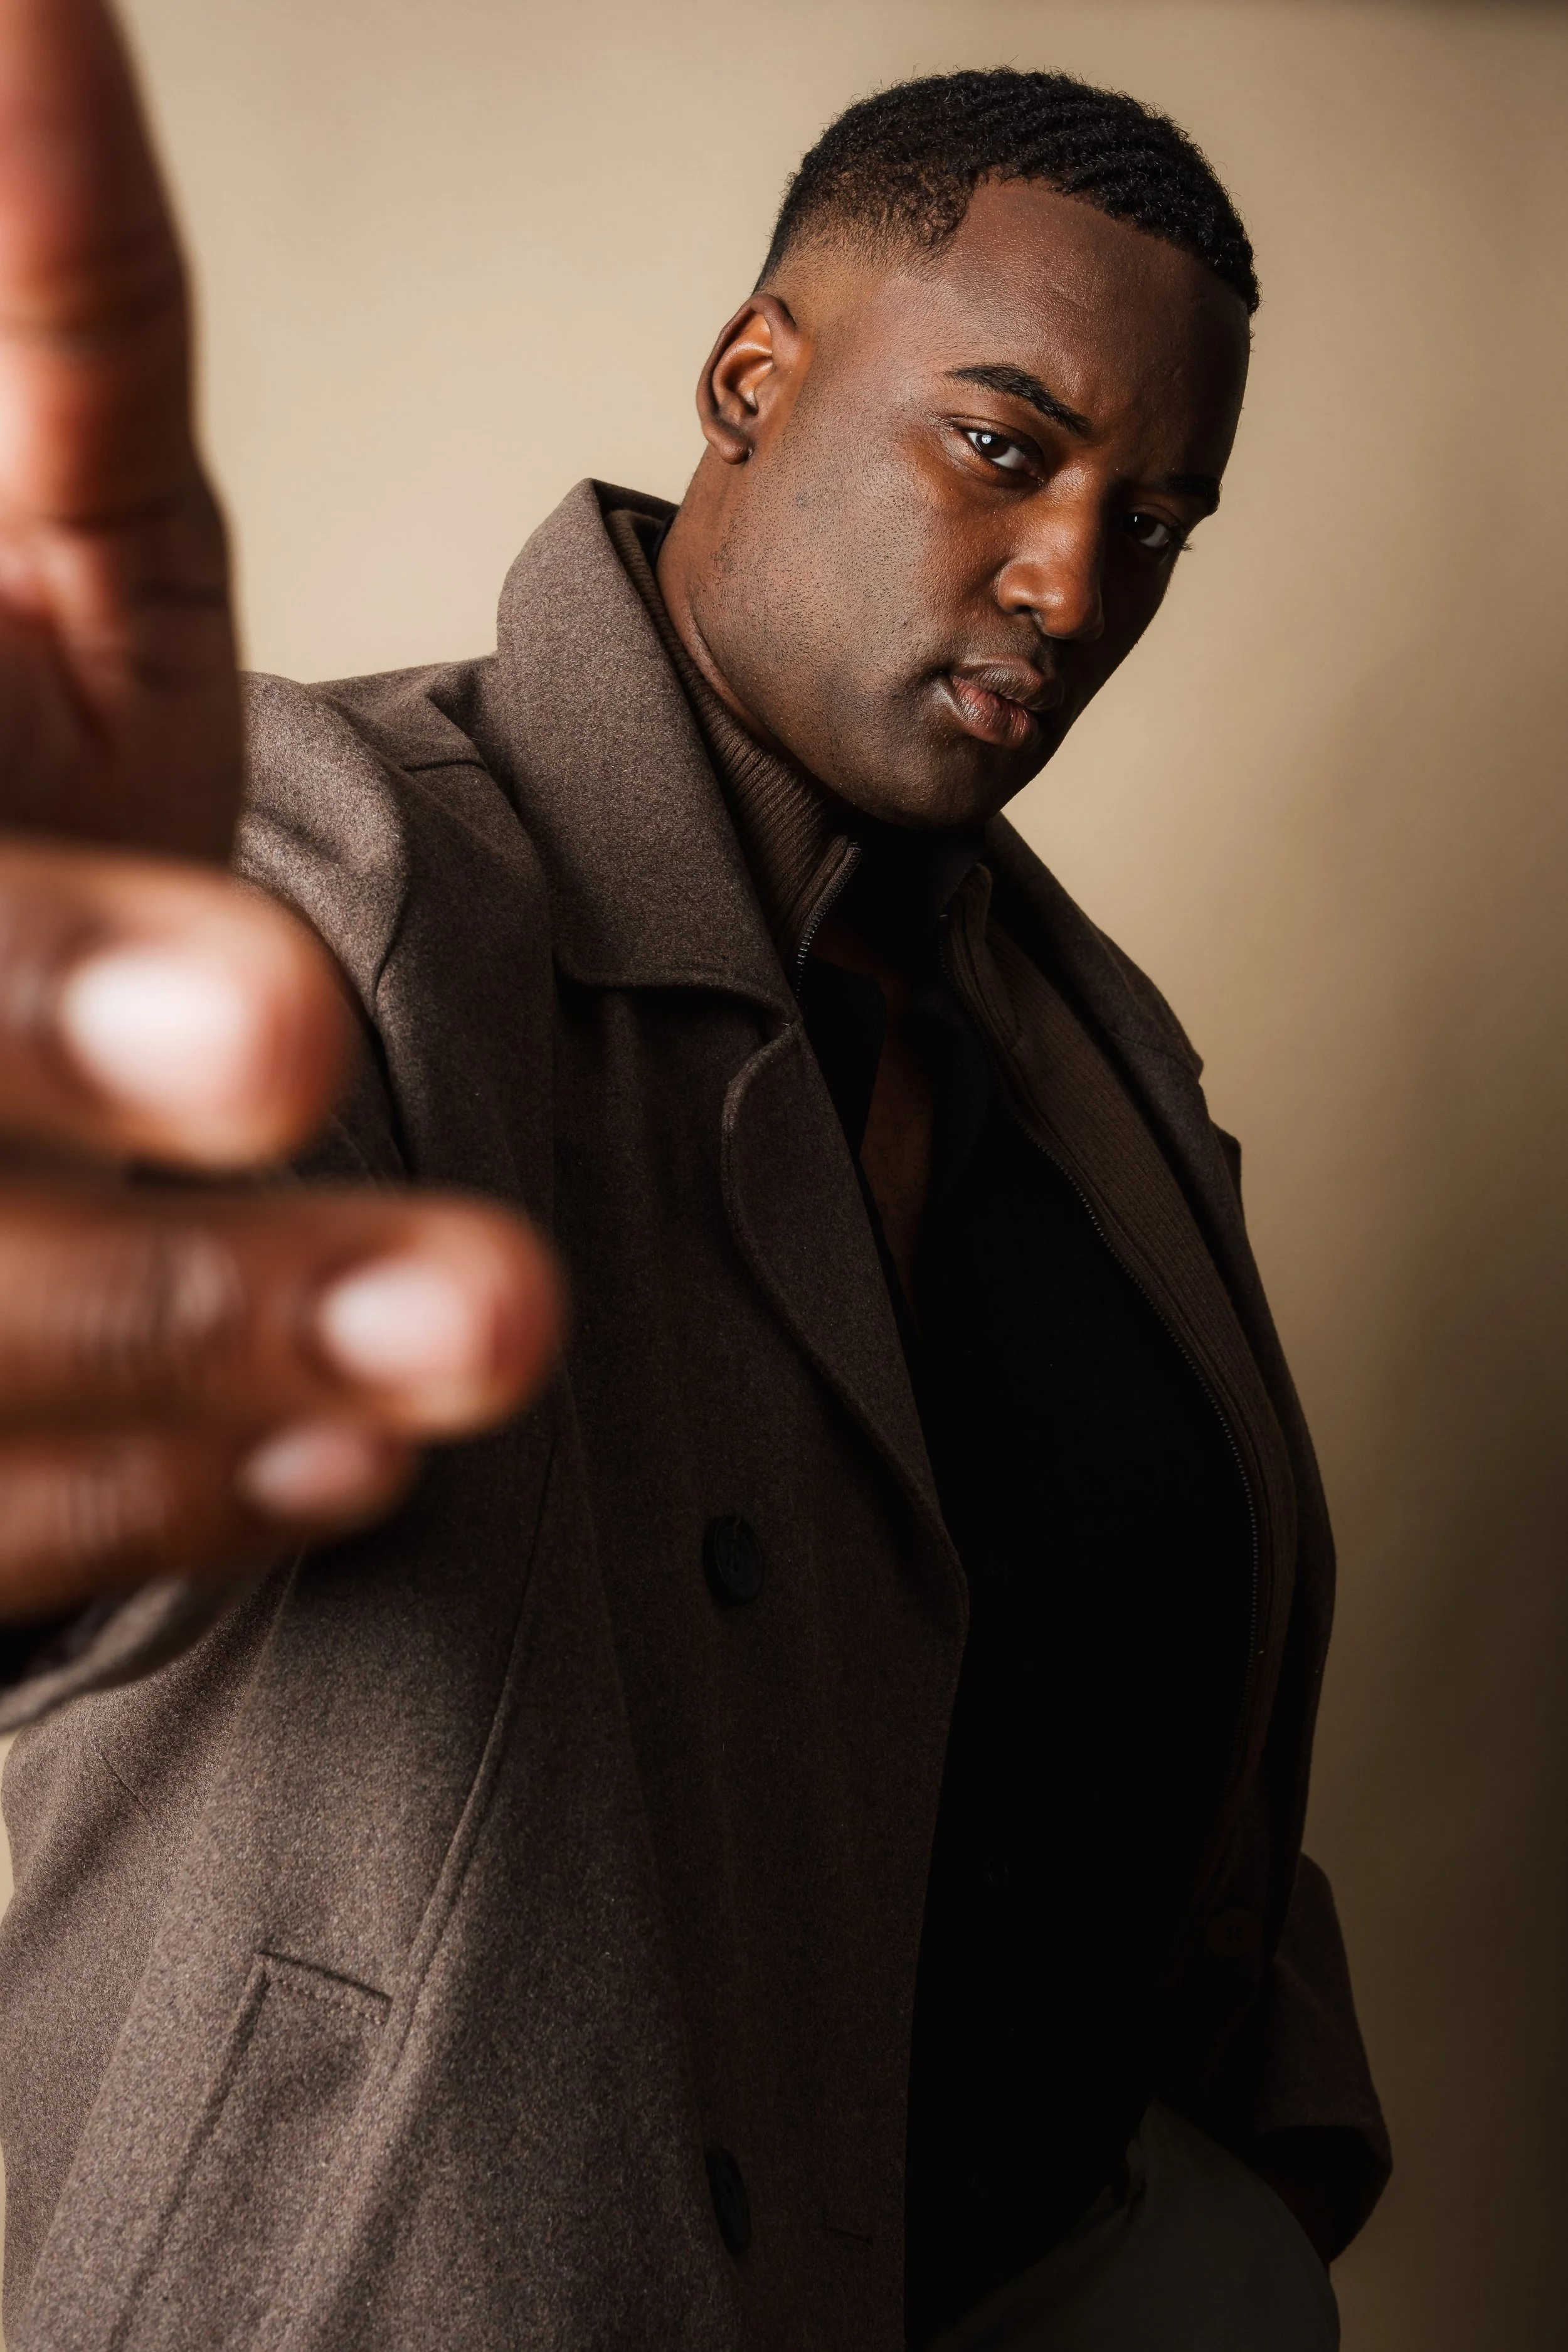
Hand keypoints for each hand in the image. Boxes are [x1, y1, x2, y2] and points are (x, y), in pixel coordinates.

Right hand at [0, 0, 560, 1623]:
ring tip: (491, 1323)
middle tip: (278, 1028)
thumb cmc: (29, 823)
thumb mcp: (50, 564)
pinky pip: (10, 1519)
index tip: (248, 945)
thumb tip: (40, 11)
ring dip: (206, 1306)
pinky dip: (178, 1490)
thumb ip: (52, 323)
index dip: (30, 921)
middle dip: (35, 1004)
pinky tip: (355, 1470)